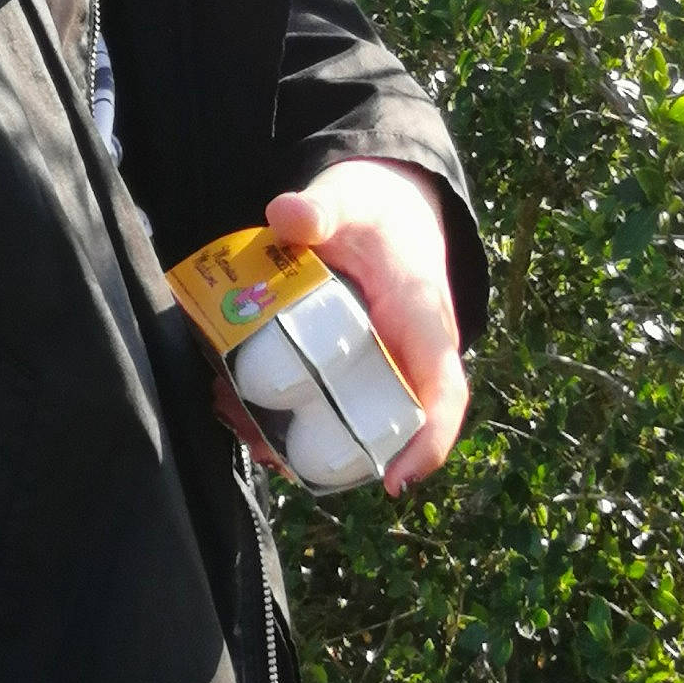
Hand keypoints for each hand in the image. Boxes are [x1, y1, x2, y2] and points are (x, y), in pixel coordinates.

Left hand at [264, 158, 467, 496]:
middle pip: (386, 425)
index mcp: (423, 321)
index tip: (395, 481)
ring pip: (350, 421)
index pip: (443, 391)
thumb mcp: (351, 200)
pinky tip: (240, 407)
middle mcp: (410, 355)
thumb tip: (286, 215)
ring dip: (296, 437)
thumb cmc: (377, 210)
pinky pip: (328, 402)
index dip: (428, 442)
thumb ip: (321, 207)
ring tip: (242, 426)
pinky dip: (287, 414)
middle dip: (329, 453)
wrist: (389, 206)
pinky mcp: (353, 366)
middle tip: (270, 451)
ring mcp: (381, 365)